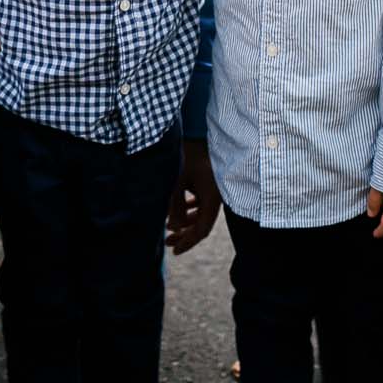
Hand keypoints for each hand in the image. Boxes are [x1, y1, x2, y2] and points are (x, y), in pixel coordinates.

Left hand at [166, 140, 222, 254]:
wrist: (198, 132)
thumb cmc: (188, 155)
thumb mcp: (178, 181)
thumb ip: (175, 206)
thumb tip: (173, 228)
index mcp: (212, 199)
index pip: (202, 229)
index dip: (188, 242)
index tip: (174, 250)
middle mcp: (215, 197)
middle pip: (201, 224)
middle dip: (184, 234)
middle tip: (167, 242)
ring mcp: (213, 190)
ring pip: (200, 214)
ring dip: (184, 221)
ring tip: (167, 228)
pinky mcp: (208, 183)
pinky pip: (200, 203)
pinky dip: (188, 209)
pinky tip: (176, 211)